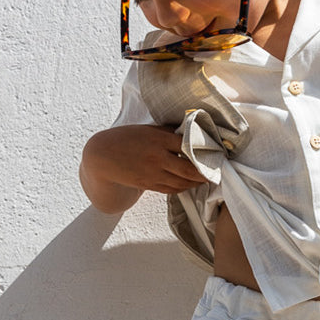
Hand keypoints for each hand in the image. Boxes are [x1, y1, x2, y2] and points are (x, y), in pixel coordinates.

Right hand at [80, 124, 208, 212]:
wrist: (103, 156)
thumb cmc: (126, 138)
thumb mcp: (147, 130)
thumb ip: (167, 132)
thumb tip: (189, 131)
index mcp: (158, 139)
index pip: (188, 145)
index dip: (204, 150)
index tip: (216, 151)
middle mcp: (158, 157)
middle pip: (190, 168)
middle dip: (206, 171)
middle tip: (217, 170)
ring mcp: (154, 173)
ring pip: (183, 182)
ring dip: (197, 182)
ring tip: (207, 178)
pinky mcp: (149, 185)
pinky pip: (172, 189)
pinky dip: (184, 188)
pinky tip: (190, 184)